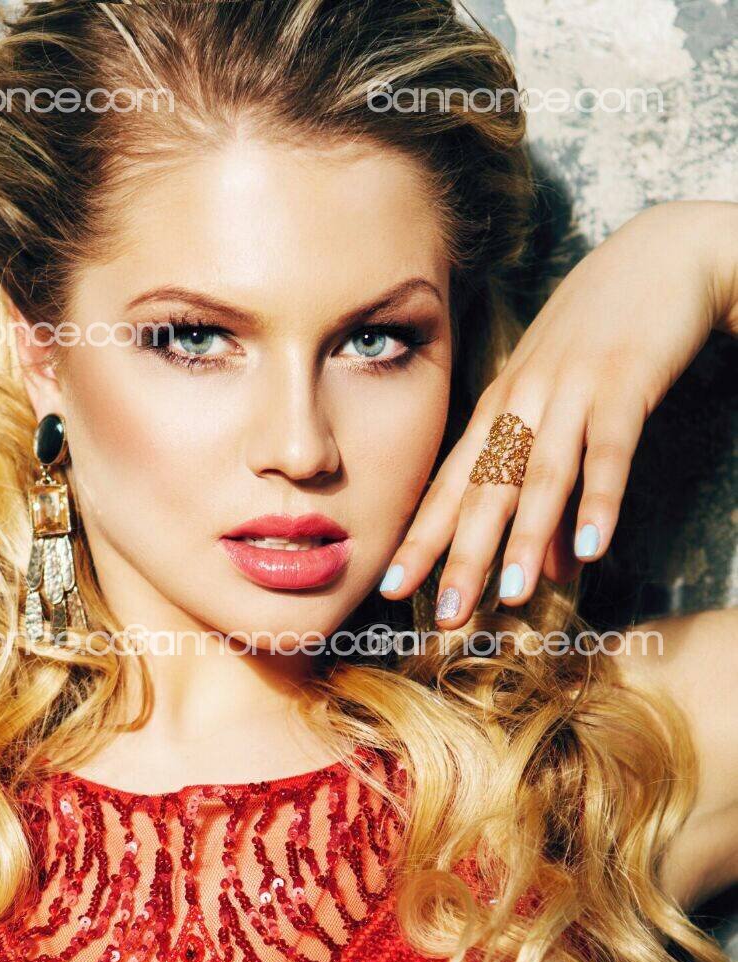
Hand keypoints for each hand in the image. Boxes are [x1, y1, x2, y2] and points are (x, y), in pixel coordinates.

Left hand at [379, 200, 737, 626]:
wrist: (659, 257)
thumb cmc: (600, 340)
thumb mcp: (564, 413)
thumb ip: (556, 494)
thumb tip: (554, 569)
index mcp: (498, 411)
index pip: (448, 484)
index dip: (421, 538)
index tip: (391, 588)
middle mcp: (522, 403)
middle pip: (484, 490)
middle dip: (461, 556)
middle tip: (444, 615)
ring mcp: (569, 391)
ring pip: (540, 475)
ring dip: (526, 537)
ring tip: (513, 596)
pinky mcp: (623, 383)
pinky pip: (609, 449)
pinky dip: (601, 499)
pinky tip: (594, 547)